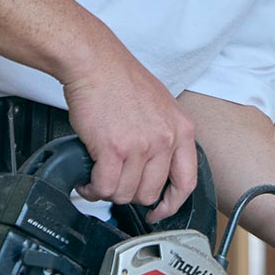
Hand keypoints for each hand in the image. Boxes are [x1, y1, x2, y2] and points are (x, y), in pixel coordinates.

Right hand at [61, 47, 197, 221]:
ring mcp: (140, 145)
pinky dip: (92, 188)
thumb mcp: (161, 106)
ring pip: (125, 193)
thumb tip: (156, 168)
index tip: (159, 211)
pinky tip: (87, 180)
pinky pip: (104, 186)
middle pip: (150, 192)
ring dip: (108, 192)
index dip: (171, 204)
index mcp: (181, 129)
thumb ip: (166, 136)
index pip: (187, 182)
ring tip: (98, 179)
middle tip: (116, 184)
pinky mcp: (113, 149)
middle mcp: (165, 139)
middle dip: (129, 194)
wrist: (95, 63)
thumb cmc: (121, 79)